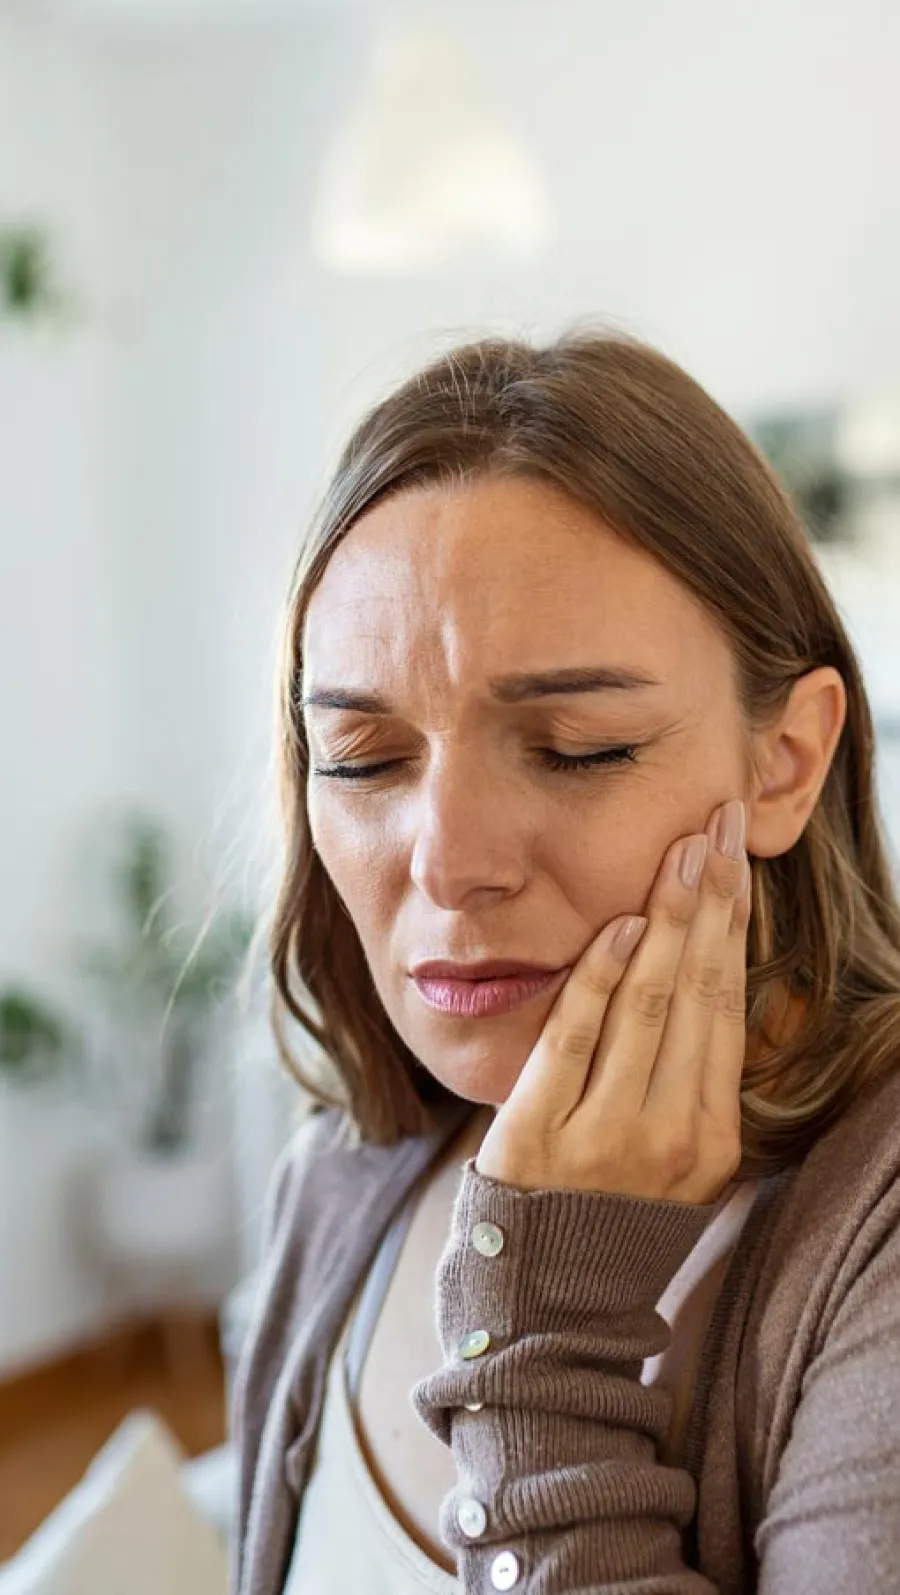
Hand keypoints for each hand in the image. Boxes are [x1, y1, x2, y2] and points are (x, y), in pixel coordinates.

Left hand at [475, 798, 751, 1205]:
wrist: (545, 1303)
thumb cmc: (610, 1213)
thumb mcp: (674, 1157)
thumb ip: (687, 1076)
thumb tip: (699, 968)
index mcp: (712, 1137)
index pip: (728, 1005)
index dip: (734, 924)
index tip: (736, 857)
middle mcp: (671, 1135)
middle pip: (698, 991)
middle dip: (711, 899)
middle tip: (719, 824)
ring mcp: (606, 1137)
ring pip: (647, 1006)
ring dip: (666, 919)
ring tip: (681, 852)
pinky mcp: (539, 1136)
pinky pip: (576, 1039)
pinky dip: (600, 979)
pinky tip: (620, 926)